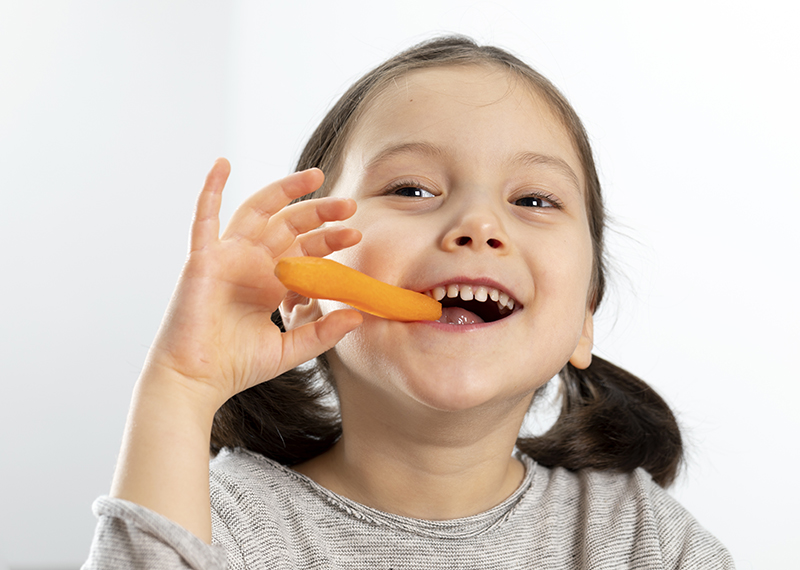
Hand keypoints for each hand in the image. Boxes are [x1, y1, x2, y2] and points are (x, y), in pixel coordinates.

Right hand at [143, 158, 362, 408]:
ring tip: (314, 176)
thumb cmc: (237, 367)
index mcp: (271, 282)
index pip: (305, 249)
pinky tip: (222, 163)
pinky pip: (204, 217)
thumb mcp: (290, 349)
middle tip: (349, 204)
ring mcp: (226, 257)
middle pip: (289, 225)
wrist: (196, 380)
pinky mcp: (202, 259)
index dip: (329, 240)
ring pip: (258, 212)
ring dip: (284, 191)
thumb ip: (322, 332)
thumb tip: (358, 315)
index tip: (356, 236)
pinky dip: (211, 189)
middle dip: (319, 212)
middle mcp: (251, 264)